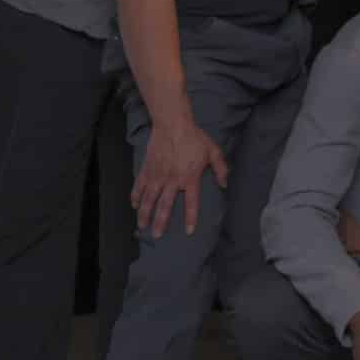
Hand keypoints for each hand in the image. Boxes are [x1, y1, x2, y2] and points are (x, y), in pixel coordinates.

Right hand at [132, 118, 228, 236]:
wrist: (173, 124)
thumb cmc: (195, 137)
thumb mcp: (213, 151)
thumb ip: (220, 169)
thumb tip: (225, 185)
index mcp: (190, 178)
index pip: (191, 203)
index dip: (191, 218)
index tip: (189, 231)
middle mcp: (172, 180)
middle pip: (165, 206)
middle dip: (160, 222)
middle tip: (157, 236)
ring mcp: (157, 175)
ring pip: (149, 199)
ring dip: (145, 214)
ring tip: (142, 227)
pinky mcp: (147, 169)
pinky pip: (139, 185)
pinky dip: (136, 196)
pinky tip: (134, 205)